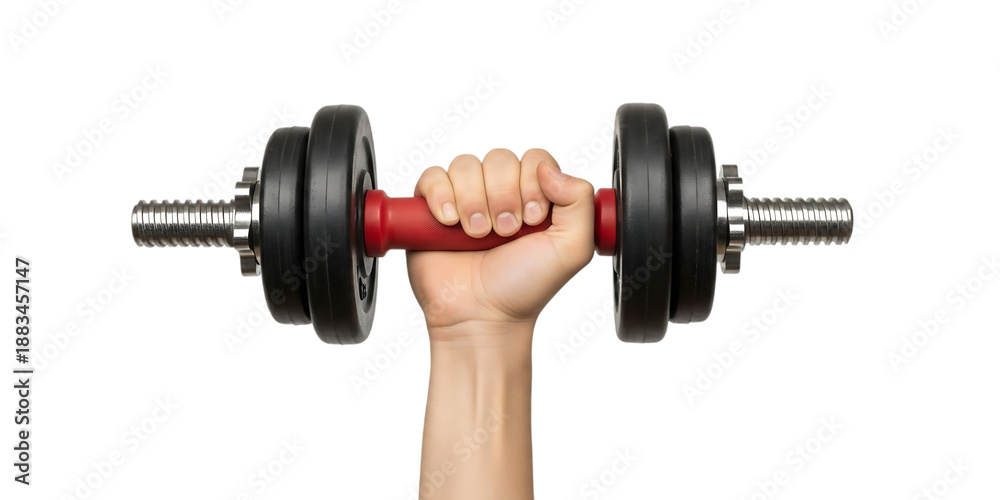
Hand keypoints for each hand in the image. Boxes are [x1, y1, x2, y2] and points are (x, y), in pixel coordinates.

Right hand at [406, 148, 594, 339]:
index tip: (532, 220)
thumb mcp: (572, 248)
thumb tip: (548, 168)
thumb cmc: (525, 287)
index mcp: (534, 196)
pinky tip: (450, 223)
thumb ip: (580, 201)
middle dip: (503, 196)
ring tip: (478, 235)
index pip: (534, 159)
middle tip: (505, 232)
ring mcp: (464, 199)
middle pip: (499, 158)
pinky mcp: (431, 209)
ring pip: (465, 165)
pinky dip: (441, 196)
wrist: (482, 317)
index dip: (532, 183)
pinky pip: (432, 178)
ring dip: (473, 200)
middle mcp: (500, 193)